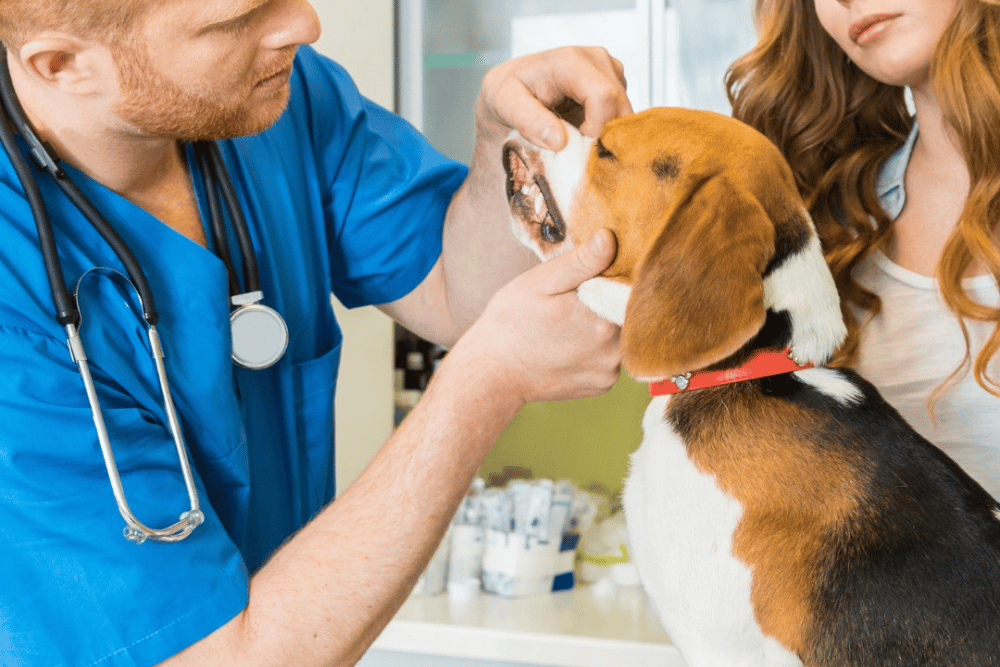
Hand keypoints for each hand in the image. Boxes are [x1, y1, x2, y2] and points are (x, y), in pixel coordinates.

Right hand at [455, 229, 621, 404]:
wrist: (492, 373)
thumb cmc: (511, 323)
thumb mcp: (541, 282)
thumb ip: (581, 262)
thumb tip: (610, 239)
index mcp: (601, 319)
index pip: (629, 288)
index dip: (612, 278)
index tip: (589, 278)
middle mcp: (613, 350)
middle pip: (625, 313)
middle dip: (605, 302)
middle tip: (569, 304)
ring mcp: (609, 372)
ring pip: (619, 335)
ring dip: (602, 326)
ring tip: (566, 326)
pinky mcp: (603, 385)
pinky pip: (610, 357)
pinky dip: (596, 349)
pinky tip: (569, 345)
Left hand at [475, 46, 632, 149]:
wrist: (515, 85)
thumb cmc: (508, 93)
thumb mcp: (505, 104)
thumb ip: (528, 121)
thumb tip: (559, 141)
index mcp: (571, 61)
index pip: (603, 97)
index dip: (597, 129)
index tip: (576, 149)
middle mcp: (598, 59)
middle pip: (620, 107)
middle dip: (605, 138)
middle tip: (580, 154)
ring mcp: (611, 71)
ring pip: (626, 115)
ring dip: (608, 137)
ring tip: (580, 144)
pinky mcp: (616, 85)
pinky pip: (624, 116)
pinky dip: (610, 132)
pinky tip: (587, 136)